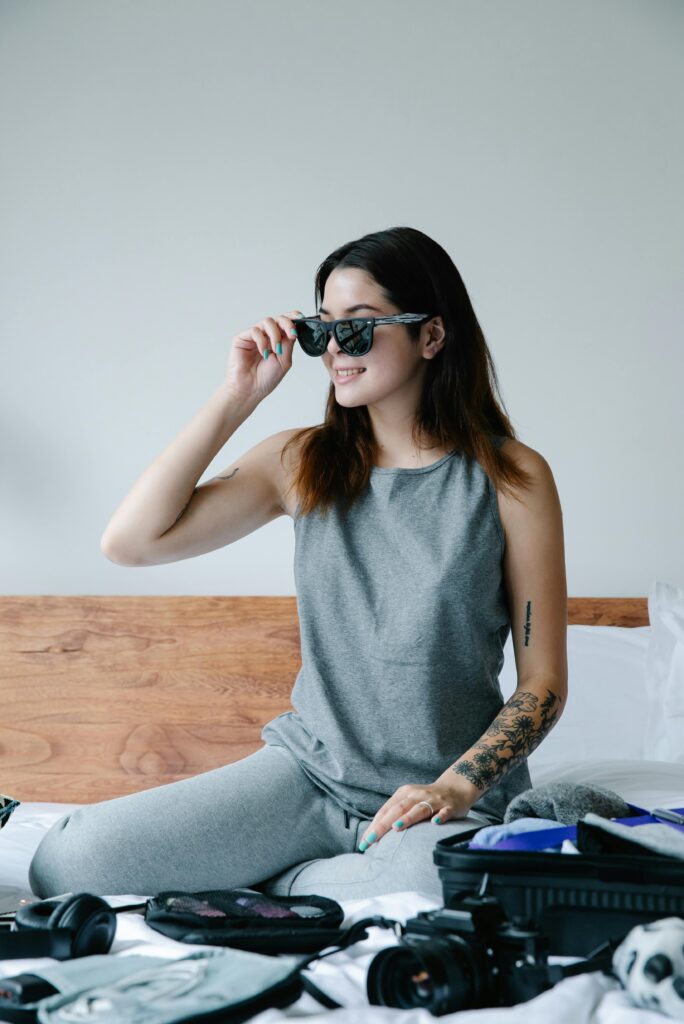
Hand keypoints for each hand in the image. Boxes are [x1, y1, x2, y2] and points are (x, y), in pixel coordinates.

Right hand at [224, 309, 303, 403]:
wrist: (250, 390)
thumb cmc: (266, 378)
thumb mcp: (284, 360)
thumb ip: (288, 343)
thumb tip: (294, 328)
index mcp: (278, 341)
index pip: (286, 324)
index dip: (294, 317)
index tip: (302, 318)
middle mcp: (266, 336)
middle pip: (278, 319)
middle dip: (287, 324)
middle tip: (292, 335)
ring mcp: (254, 336)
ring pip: (267, 321)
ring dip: (275, 335)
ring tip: (276, 350)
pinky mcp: (242, 338)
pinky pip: (255, 331)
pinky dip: (262, 341)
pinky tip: (263, 353)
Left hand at [358, 781, 474, 852]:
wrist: (455, 787)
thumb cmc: (426, 799)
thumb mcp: (408, 802)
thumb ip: (394, 815)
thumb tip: (374, 835)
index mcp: (404, 794)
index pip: (386, 810)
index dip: (374, 826)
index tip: (364, 842)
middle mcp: (417, 795)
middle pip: (398, 809)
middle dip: (383, 825)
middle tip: (371, 840)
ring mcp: (434, 800)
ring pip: (419, 809)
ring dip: (408, 818)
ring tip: (396, 827)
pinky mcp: (450, 806)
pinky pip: (445, 812)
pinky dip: (441, 817)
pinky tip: (435, 823)